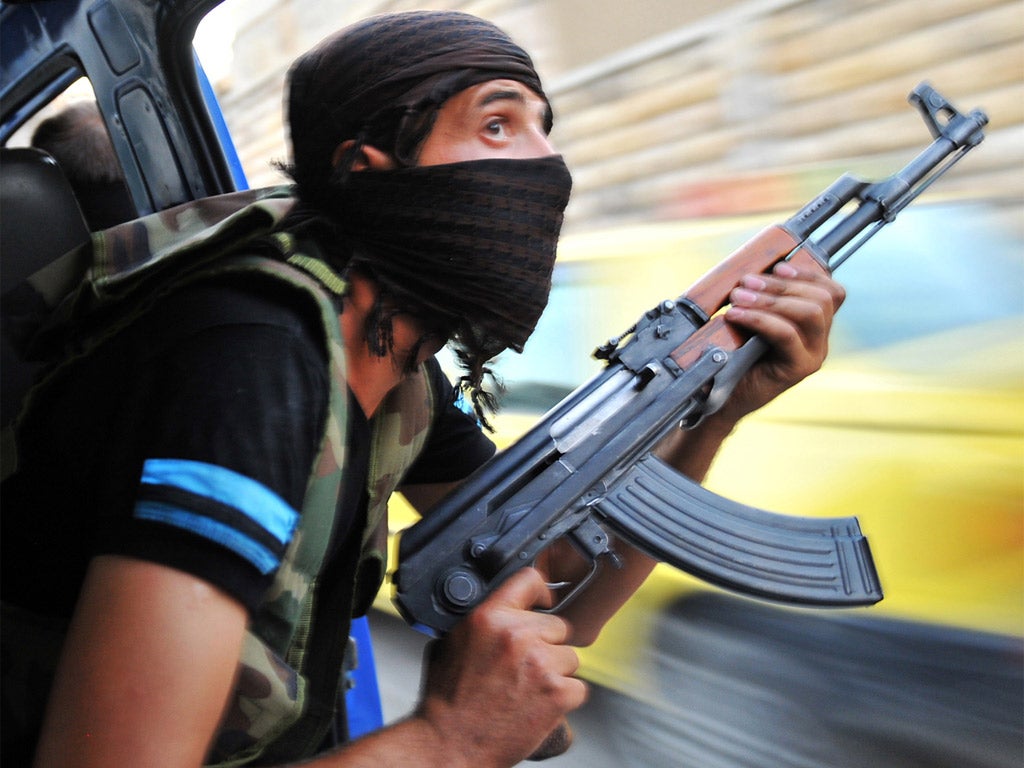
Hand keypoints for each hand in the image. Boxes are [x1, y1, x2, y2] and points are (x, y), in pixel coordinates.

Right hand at [415, 568, 586, 767]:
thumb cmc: (447, 700)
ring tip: (528, 691)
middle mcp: (516, 635)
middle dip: (546, 646)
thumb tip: (498, 610)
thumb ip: (479, 622)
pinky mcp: (558, 693)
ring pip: (570, 658)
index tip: (545, 601)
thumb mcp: (450, 644)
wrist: (450, 744)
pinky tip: (539, 707)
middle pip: (558, 626)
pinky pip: (578, 688)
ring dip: (556, 673)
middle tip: (524, 669)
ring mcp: (540, 663)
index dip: (541, 592)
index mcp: (489, 617)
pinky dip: (564, 700)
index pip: (529, 580)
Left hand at [715, 258, 844, 425]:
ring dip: (770, 299)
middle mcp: (820, 341)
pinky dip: (759, 318)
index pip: (832, 292)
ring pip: (810, 313)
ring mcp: (812, 356)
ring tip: (737, 297)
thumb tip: (753, 269)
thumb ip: (762, 299)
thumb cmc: (734, 357)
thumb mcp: (751, 321)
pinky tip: (735, 315)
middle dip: (782, 285)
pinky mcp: (798, 369)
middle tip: (745, 282)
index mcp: (815, 327)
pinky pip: (786, 334)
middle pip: (822, 299)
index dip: (809, 274)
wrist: (722, 399)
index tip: (777, 267)